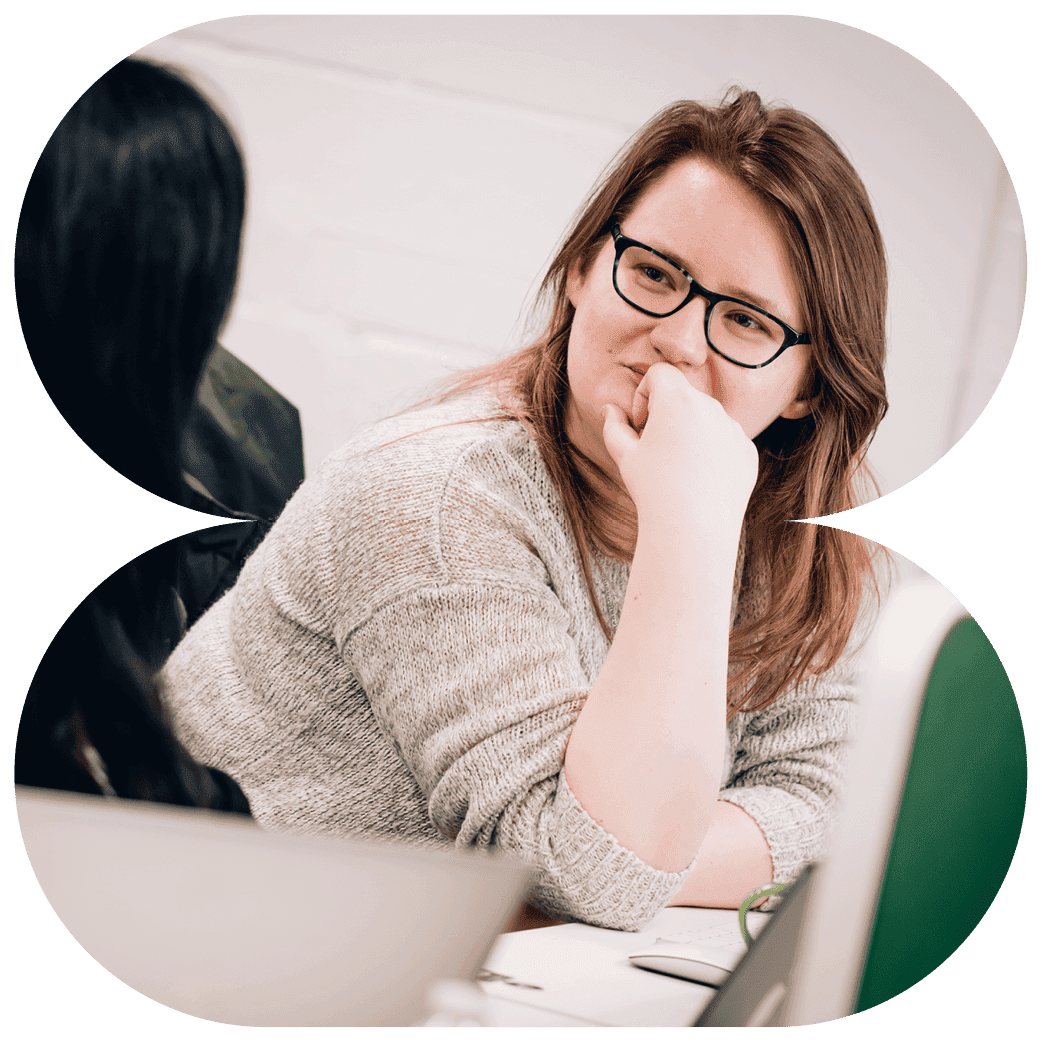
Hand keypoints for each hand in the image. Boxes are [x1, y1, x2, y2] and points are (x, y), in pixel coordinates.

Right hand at [601, 362, 758, 537]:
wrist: (693, 527)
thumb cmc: (653, 488)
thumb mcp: (624, 455)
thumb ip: (613, 425)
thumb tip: (609, 408)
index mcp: (677, 399)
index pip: (660, 373)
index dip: (644, 393)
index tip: (641, 423)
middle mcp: (711, 406)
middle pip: (685, 396)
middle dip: (668, 414)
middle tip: (656, 449)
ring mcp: (734, 429)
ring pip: (707, 419)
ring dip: (691, 433)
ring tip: (679, 470)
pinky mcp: (747, 451)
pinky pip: (726, 442)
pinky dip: (712, 454)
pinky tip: (700, 481)